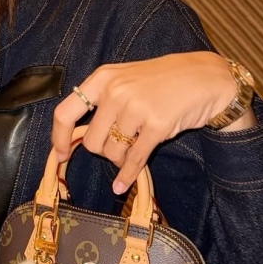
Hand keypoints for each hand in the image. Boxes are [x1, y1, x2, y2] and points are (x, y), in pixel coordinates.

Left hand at [51, 52, 254, 194]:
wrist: (203, 78)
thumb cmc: (160, 81)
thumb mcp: (124, 79)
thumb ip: (100, 101)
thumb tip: (76, 137)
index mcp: (102, 78)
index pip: (65, 112)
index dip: (59, 137)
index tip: (60, 153)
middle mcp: (115, 91)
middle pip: (92, 141)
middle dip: (103, 150)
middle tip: (119, 143)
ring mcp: (136, 107)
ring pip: (112, 152)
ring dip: (121, 157)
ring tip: (136, 141)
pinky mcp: (156, 125)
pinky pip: (133, 159)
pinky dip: (127, 175)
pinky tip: (122, 185)